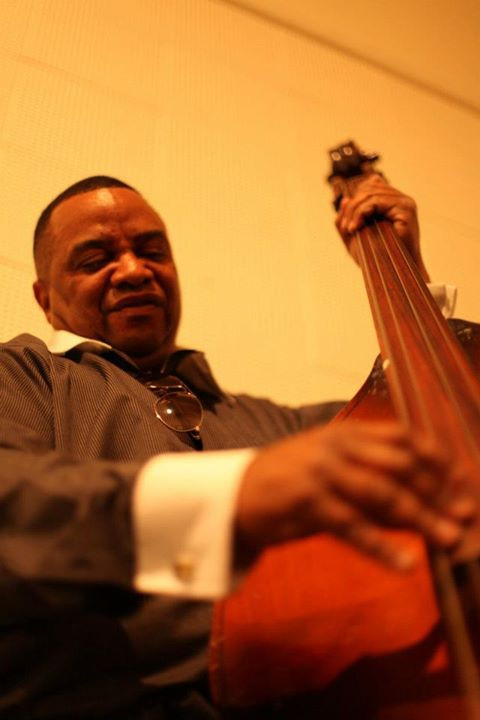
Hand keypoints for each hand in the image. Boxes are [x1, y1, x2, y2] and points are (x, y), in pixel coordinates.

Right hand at [234, 421, 473, 569]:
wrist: (235, 494)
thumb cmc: (291, 482)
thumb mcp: (335, 473)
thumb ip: (375, 488)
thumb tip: (426, 512)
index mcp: (348, 433)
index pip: (405, 437)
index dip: (438, 458)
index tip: (462, 481)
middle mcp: (338, 445)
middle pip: (401, 465)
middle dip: (438, 491)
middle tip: (465, 514)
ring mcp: (322, 471)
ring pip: (383, 494)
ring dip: (422, 518)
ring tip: (450, 538)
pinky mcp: (308, 501)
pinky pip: (353, 527)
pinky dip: (381, 547)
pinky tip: (405, 564)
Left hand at [335, 175, 429, 282]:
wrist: (395, 275)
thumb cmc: (378, 258)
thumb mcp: (356, 237)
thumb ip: (347, 219)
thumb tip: (344, 200)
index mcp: (394, 202)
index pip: (370, 185)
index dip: (355, 200)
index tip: (346, 223)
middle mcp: (401, 199)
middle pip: (368, 189)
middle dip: (351, 208)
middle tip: (346, 228)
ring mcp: (405, 203)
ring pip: (370, 195)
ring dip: (354, 212)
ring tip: (349, 229)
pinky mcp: (406, 210)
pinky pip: (376, 202)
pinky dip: (361, 214)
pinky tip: (354, 228)